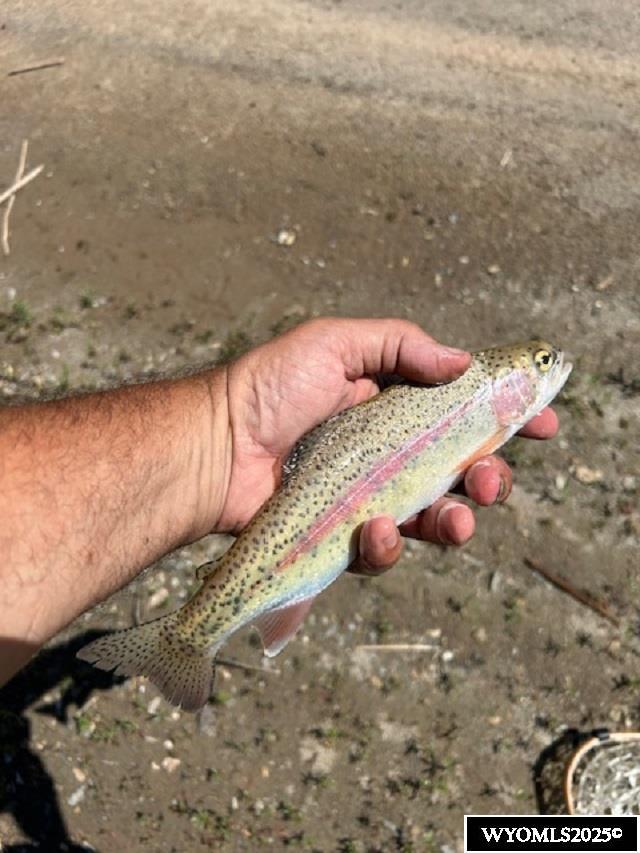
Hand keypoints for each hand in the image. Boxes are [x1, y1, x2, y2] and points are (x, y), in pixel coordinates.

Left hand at [217, 318, 557, 573]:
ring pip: (435, 520)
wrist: (213, 445)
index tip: (543, 425)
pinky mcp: (346, 537)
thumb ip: (400, 345)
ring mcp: (369, 498)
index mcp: (392, 406)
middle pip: (460, 473)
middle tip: (491, 479)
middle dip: (490, 479)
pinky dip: (393, 545)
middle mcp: (388, 454)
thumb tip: (463, 364)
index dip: (505, 420)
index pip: (463, 414)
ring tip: (455, 519)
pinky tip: (379, 529)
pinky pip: (387, 550)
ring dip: (458, 522)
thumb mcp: (334, 344)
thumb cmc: (268, 389)